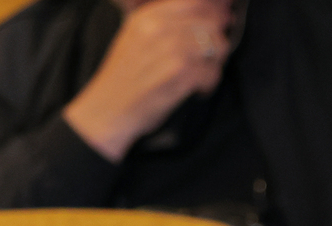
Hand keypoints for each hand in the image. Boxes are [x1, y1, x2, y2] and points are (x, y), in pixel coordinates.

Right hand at [63, 0, 234, 162]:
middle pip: (212, 24)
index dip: (216, 11)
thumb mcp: (137, 37)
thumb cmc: (126, 76)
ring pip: (216, 47)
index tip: (223, 21)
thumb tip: (215, 13)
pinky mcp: (179, 74)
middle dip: (217, 43)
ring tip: (200, 76)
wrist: (108, 108)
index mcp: (148, 15)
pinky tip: (195, 89)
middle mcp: (158, 27)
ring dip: (214, 64)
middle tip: (208, 60)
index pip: (197, 2)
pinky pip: (213, 72)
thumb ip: (168, 22)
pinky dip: (208, 84)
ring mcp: (169, 49)